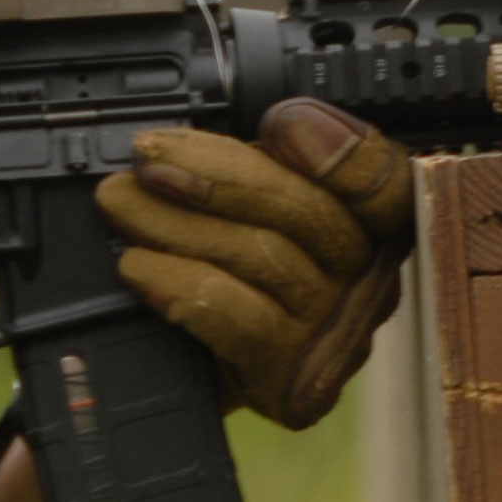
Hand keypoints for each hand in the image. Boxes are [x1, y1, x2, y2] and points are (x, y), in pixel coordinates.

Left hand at [95, 98, 413, 428]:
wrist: (190, 377)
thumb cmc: (221, 281)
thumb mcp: (240, 214)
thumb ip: (242, 173)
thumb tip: (188, 142)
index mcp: (368, 225)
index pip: (381, 179)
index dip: (340, 147)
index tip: (279, 122)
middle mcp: (368, 280)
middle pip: (305, 211)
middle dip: (214, 174)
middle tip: (148, 157)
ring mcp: (335, 336)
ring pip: (263, 258)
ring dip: (177, 222)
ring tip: (121, 203)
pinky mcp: (292, 379)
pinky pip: (239, 318)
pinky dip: (178, 283)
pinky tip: (138, 266)